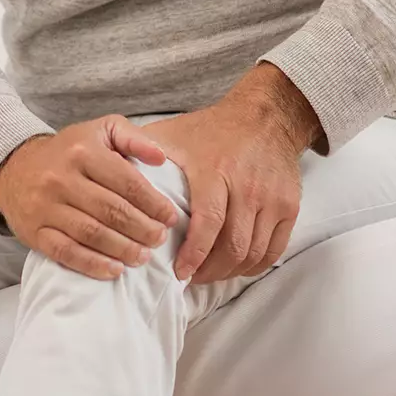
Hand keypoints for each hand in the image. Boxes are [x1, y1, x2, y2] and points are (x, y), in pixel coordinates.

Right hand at [0, 115, 185, 280]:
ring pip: (92, 233)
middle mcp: (61, 178)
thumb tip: (160, 158)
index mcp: (83, 151)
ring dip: (123, 249)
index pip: (127, 182)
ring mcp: (45, 206)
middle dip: (143, 229)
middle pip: (112, 211)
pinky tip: (114, 270)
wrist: (14, 167)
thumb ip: (133, 138)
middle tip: (159, 239)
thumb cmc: (69, 151)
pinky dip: (92, 265)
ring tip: (143, 256)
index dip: (154, 203)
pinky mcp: (34, 231)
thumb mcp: (100, 131)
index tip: (170, 217)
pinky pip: (66, 252)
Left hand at [138, 62, 320, 283]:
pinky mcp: (290, 207)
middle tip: (190, 278)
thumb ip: (140, 156)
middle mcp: (248, 187)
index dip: (194, 255)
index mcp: (215, 171)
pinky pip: (274, 249)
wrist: (265, 117)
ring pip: (253, 253)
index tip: (178, 272)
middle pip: (233, 246)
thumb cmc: (209, 130)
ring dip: (230, 272)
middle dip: (209, 271)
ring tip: (208, 275)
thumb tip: (105, 178)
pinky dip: (254, 266)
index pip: (208, 224)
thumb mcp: (171, 136)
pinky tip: (235, 268)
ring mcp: (273, 199)